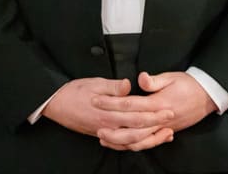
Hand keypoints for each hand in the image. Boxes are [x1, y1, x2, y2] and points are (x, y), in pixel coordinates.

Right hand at [42, 77, 173, 140]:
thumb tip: (128, 85)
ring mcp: (104, 132)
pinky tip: (145, 140)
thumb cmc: (75, 91)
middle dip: (156, 126)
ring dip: (148, 139)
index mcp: (107, 112)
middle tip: (171, 121)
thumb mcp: (94, 83)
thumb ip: (113, 86)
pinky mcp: (101, 135)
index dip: (153, 113)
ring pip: (130, 141)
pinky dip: (134, 143)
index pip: (136, 114)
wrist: (55, 104)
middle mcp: (107, 125)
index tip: (168, 108)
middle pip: (137, 130)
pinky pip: (120, 144)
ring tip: (164, 134)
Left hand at [91, 72, 216, 150]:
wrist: (207, 97)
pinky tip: (121, 143)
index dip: (111, 103)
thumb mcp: (172, 77)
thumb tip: (141, 78)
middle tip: (95, 123)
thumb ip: (155, 81)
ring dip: (119, 140)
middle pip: (131, 126)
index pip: (130, 104)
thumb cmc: (188, 85)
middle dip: (111, 125)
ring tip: (103, 136)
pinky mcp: (164, 132)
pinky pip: (146, 144)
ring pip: (137, 140)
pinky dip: (132, 145)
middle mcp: (159, 119)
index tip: (96, 100)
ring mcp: (162, 128)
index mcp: (158, 103)